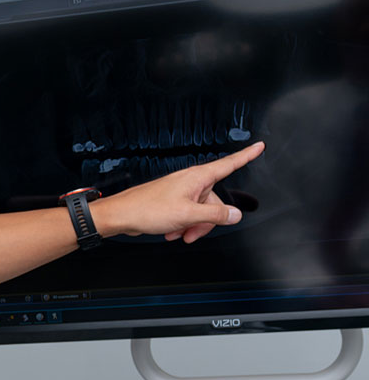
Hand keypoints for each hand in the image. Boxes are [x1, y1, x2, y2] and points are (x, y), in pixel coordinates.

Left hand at [95, 141, 263, 243]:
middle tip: (192, 233)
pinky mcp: (172, 201)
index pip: (229, 164)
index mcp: (197, 177)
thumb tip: (235, 214)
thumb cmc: (147, 209)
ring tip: (178, 233)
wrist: (121, 216)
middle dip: (207, 221)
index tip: (259, 146)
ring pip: (201, 210)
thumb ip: (215, 214)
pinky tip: (171, 232)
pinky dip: (182, 225)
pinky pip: (187, 213)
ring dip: (192, 226)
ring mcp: (181, 191)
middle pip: (215, 201)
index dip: (246, 155)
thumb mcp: (188, 214)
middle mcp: (190, 181)